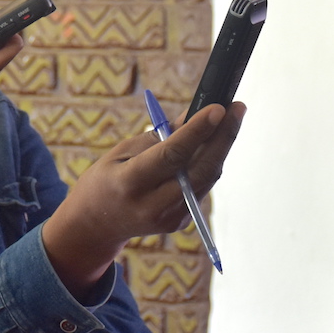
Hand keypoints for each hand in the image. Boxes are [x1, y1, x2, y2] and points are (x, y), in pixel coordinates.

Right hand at [41, 101, 243, 294]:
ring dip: (221, 147)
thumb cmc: (106, 178)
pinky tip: (214, 143)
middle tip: (237, 108)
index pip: (171, 155)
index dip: (197, 131)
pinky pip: (201, 187)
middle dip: (223, 137)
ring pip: (206, 178)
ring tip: (231, 118)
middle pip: (200, 170)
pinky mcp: (179, 223)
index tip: (218, 108)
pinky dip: (209, 163)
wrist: (96, 224)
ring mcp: (168, 218)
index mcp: (129, 183)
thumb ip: (159, 137)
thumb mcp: (122, 151)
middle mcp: (152, 205)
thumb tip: (195, 116)